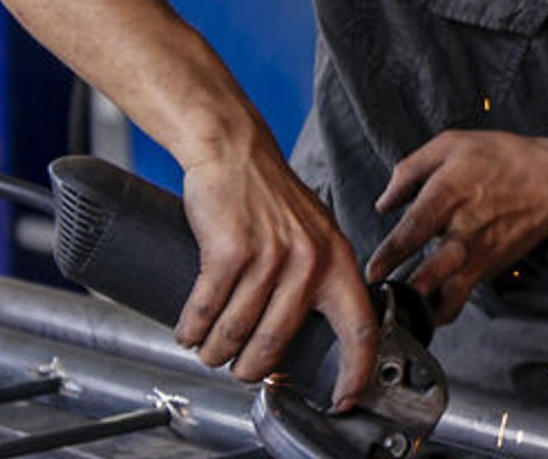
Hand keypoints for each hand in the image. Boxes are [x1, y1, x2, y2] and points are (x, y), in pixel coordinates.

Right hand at [176, 141, 376, 411]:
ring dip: (216, 351)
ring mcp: (270, 256)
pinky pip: (207, 309)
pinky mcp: (231, 251)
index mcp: (337, 260)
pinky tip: (188, 332)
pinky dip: (192, 329)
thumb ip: (320, 276)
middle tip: (242, 371)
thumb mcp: (314, 233)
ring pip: (238, 332)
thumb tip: (315, 331)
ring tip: (208, 352)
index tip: (343, 397)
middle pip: (278, 343)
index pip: (359, 328)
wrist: (235, 151)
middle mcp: (309, 261)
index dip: (355, 371)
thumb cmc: (270, 195)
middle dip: (253, 369)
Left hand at [365, 130, 547, 321]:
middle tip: (393, 299)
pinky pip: (463, 292)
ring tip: (404, 320)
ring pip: (455, 289)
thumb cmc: (503, 159)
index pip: (418, 224)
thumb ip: (411, 169)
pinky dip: (443, 306)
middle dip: (418, 284)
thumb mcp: (452, 144)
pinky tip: (422, 310)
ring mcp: (481, 251)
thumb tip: (384, 202)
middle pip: (441, 263)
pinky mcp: (490, 267)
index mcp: (451, 192)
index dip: (394, 250)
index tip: (374, 270)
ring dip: (430, 307)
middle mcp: (466, 227)